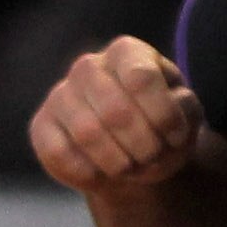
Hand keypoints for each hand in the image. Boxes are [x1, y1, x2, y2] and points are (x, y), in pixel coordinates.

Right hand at [30, 38, 208, 193]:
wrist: (134, 155)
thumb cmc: (161, 128)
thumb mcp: (186, 116)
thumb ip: (184, 108)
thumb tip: (171, 103)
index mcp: (127, 53)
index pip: (141, 78)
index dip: (163, 115)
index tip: (175, 136)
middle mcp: (88, 67)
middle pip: (116, 111)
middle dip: (143, 146)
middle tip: (154, 159)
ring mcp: (60, 95)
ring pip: (87, 134)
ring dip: (120, 163)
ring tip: (133, 167)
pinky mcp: (41, 126)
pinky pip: (61, 155)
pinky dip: (91, 173)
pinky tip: (104, 172)